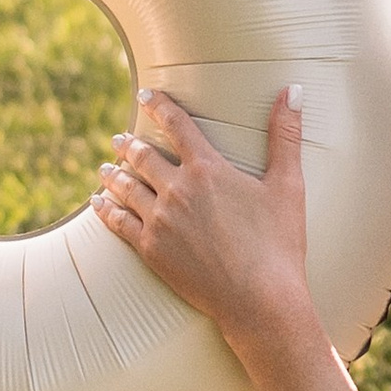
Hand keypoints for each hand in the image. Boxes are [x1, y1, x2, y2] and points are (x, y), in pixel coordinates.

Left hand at [94, 87, 313, 343]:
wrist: (260, 300)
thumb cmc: (279, 244)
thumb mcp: (289, 185)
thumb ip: (286, 135)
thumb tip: (294, 90)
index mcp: (208, 168)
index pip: (177, 125)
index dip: (160, 106)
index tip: (145, 95)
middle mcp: (177, 189)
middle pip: (143, 156)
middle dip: (128, 144)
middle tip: (118, 138)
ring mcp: (160, 220)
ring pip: (126, 187)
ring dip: (112, 174)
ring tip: (104, 167)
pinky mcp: (150, 250)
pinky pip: (118, 223)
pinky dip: (105, 209)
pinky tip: (97, 203)